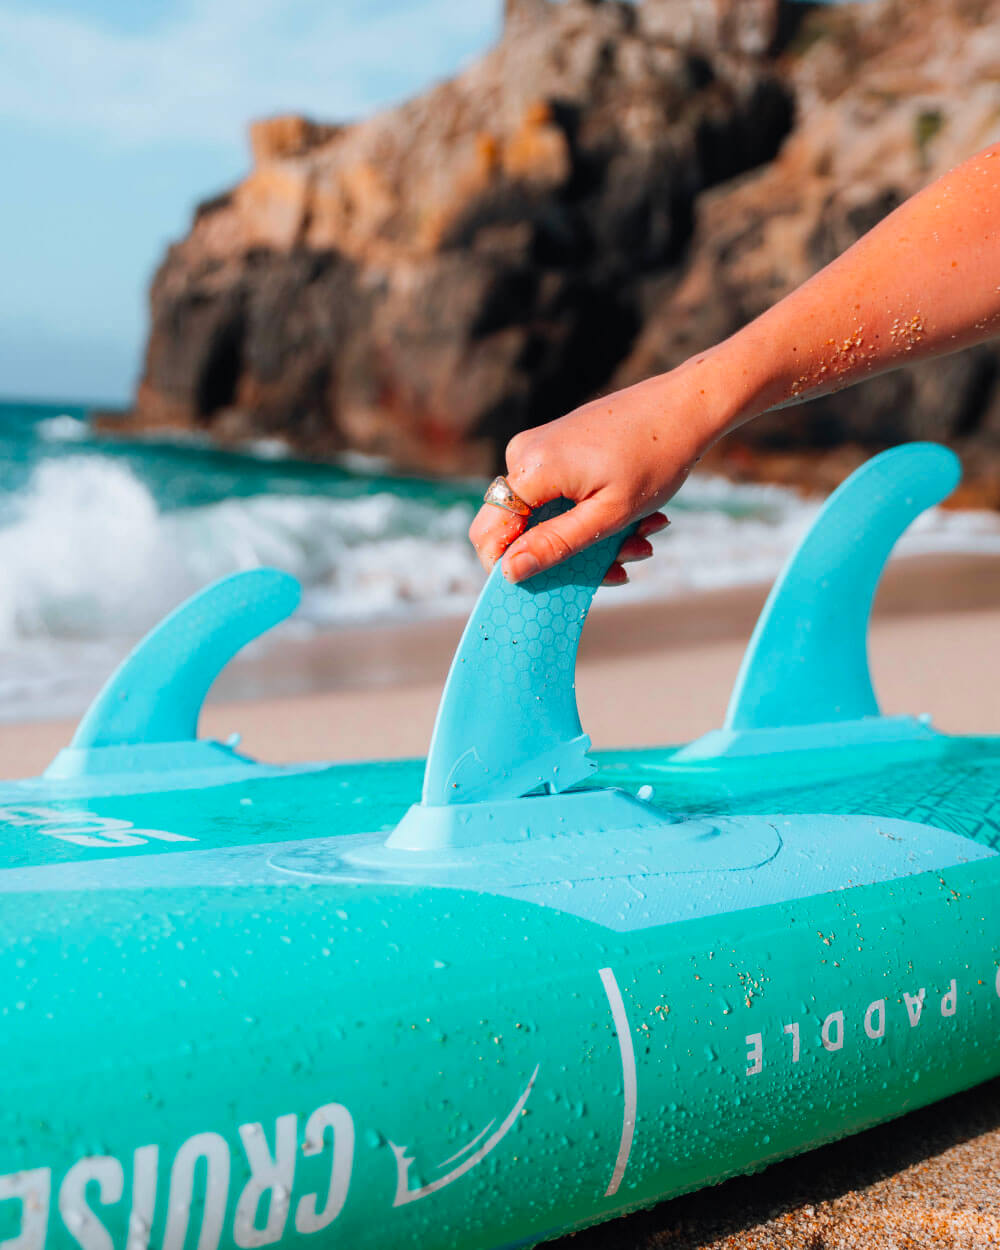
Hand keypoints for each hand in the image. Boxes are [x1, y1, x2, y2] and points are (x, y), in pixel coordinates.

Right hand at [469, 366, 722, 583]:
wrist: (684, 406)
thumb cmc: (654, 458)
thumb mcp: (608, 515)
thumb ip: (555, 544)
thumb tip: (508, 572)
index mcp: (532, 469)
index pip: (490, 532)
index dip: (509, 568)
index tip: (550, 589)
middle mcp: (524, 454)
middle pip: (520, 527)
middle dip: (566, 556)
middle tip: (621, 563)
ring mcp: (539, 448)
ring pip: (546, 516)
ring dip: (591, 540)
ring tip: (642, 539)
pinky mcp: (556, 447)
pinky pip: (559, 497)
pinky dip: (593, 516)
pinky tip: (635, 521)